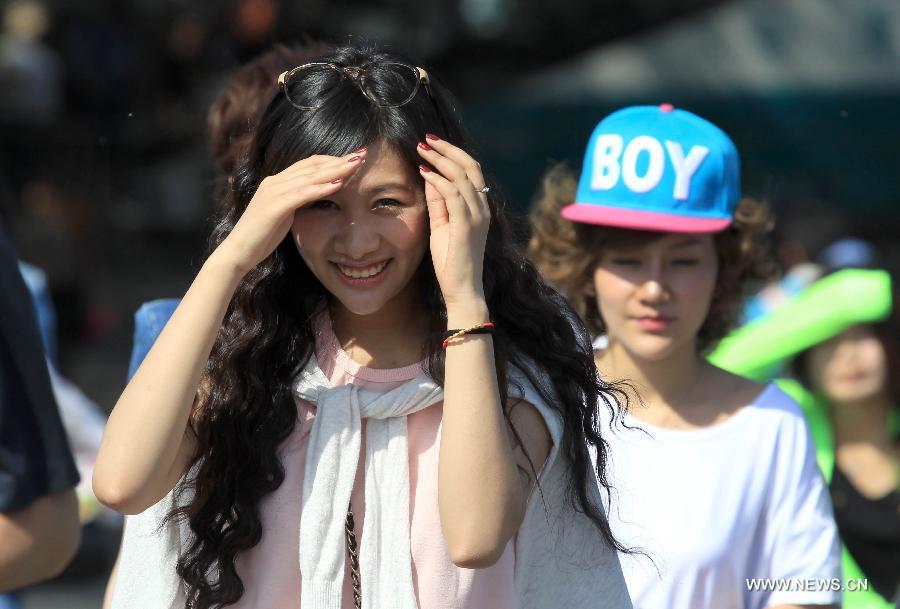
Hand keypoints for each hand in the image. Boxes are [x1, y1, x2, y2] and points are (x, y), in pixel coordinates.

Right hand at [217, 150, 367, 273]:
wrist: (238, 252)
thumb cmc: (261, 237)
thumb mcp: (284, 214)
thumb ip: (298, 201)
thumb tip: (318, 196)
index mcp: (277, 182)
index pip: (309, 164)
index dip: (332, 159)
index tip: (354, 158)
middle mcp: (275, 181)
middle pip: (313, 165)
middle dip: (339, 160)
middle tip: (363, 154)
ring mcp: (273, 192)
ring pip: (310, 176)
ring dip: (335, 169)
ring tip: (356, 165)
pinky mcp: (274, 206)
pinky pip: (302, 194)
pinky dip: (321, 188)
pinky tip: (338, 185)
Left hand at [417, 135, 489, 308]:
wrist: (462, 290)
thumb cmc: (451, 262)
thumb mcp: (442, 226)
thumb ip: (439, 203)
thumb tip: (430, 178)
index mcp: (479, 208)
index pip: (471, 171)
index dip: (452, 154)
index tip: (431, 144)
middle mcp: (482, 208)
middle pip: (470, 166)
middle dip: (447, 149)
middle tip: (426, 139)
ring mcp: (477, 216)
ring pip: (462, 176)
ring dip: (440, 160)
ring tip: (421, 150)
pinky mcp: (466, 225)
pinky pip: (453, 194)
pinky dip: (438, 180)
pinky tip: (424, 172)